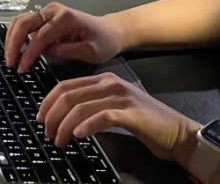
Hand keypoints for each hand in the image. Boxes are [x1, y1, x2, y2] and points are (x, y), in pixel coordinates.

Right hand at [5, 2, 124, 73]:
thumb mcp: (91, 51)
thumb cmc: (103, 42)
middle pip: (24, 23)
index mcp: (65, 18)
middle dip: (14, 43)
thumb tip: (44, 52)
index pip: (40, 36)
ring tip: (10, 57)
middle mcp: (53, 10)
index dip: (29, 53)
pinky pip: (24, 23)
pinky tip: (15, 49)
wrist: (110, 31)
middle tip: (10, 63)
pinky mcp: (43, 16)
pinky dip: (16, 35)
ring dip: (12, 38)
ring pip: (20, 20)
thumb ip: (67, 51)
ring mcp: (46, 11)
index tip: (22, 68)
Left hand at [38, 73, 199, 163]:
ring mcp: (121, 97)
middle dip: (52, 115)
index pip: (65, 86)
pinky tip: (77, 136)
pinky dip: (86, 126)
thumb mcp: (113, 108)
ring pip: (81, 107)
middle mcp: (110, 84)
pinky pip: (101, 117)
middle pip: (69, 95)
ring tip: (59, 139)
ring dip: (64, 125)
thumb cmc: (146, 123)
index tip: (40, 117)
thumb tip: (62, 117)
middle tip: (47, 132)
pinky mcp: (131, 113)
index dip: (48, 102)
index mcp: (103, 80)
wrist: (179, 133)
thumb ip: (91, 106)